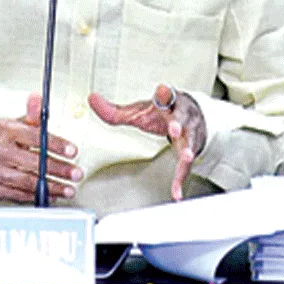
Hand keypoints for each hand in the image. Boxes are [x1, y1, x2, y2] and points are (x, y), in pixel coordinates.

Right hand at [0, 93, 82, 202]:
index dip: (56, 144)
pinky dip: (38, 197)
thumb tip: (38, 98)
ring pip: (27, 181)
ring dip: (51, 187)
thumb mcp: (17, 124)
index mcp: (5, 130)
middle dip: (58, 169)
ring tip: (69, 189)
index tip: (73, 151)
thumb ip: (32, 115)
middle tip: (76, 174)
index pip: (34, 137)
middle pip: (32, 162)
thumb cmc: (4, 142)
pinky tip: (52, 196)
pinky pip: (18, 195)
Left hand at [88, 84, 206, 200]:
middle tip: (174, 129)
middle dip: (178, 124)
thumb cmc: (163, 113)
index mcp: (167, 103)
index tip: (163, 91)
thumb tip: (92, 99)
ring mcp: (189, 133)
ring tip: (186, 156)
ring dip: (188, 149)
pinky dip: (181, 179)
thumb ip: (114, 110)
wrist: (191, 117)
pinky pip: (187, 166)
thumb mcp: (138, 111)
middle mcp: (181, 117)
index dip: (164, 94)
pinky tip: (177, 191)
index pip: (166, 96)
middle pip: (181, 119)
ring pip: (190, 141)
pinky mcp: (191, 150)